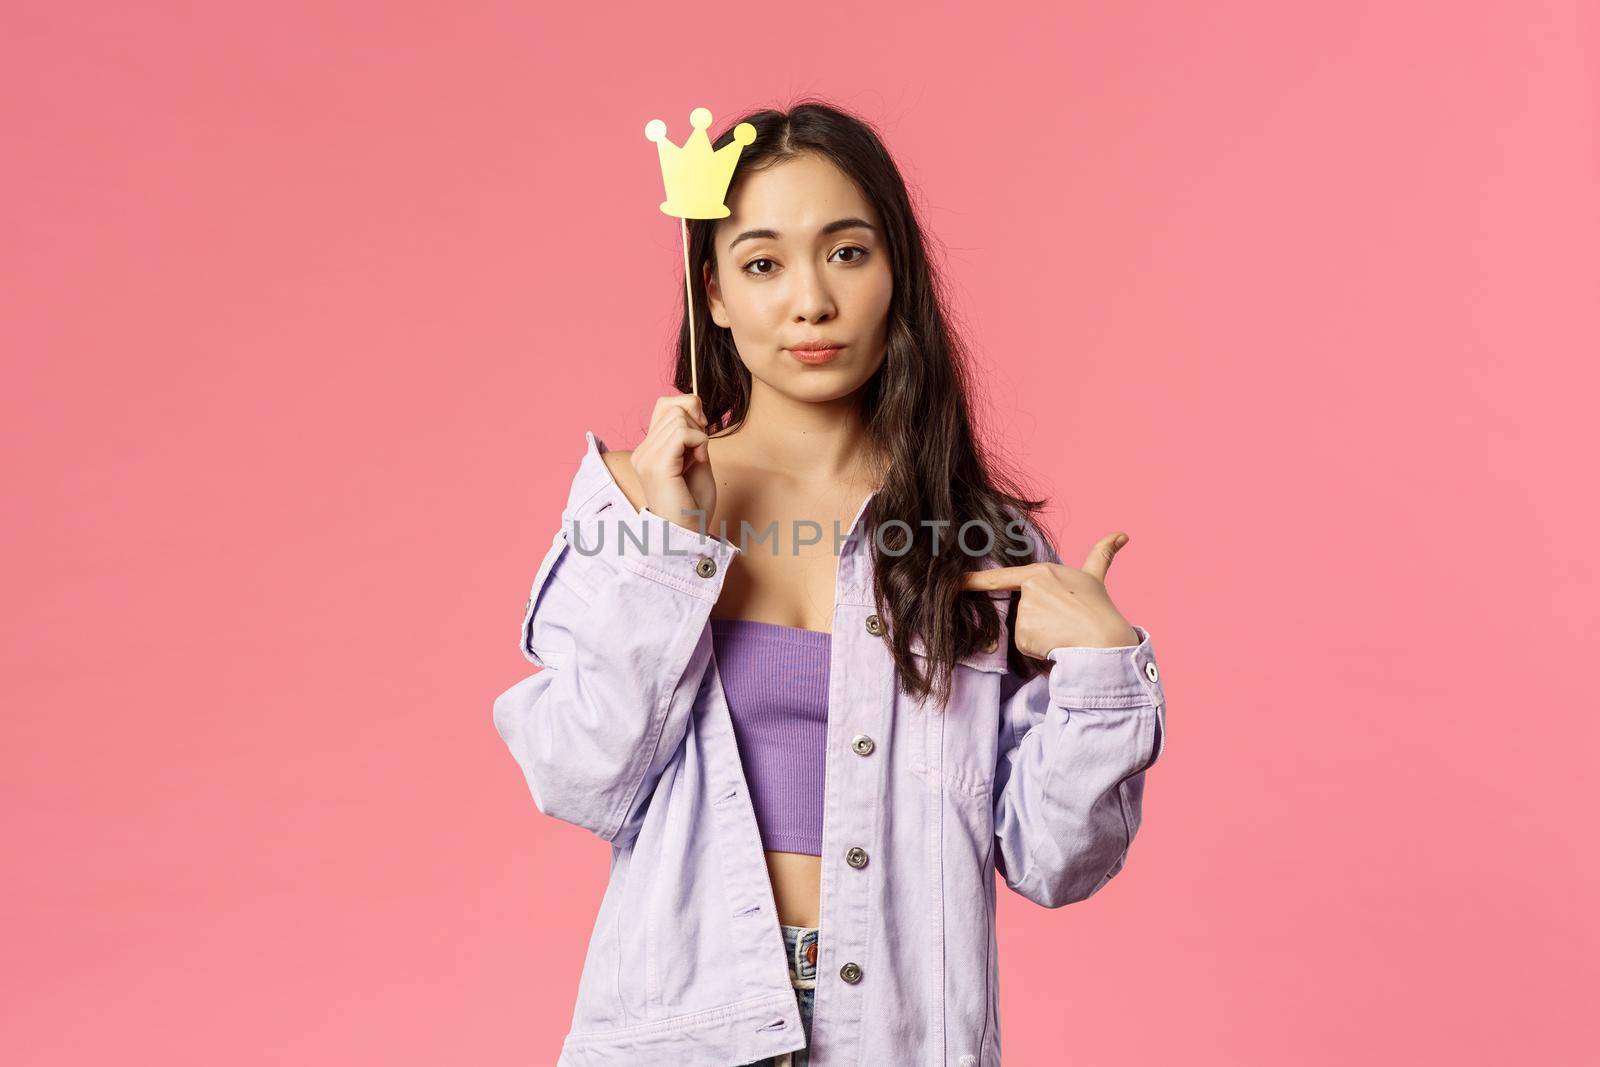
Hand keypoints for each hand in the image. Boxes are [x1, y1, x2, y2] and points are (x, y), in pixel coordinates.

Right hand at [632, 393, 716, 534]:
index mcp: (648, 450)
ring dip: (699, 435)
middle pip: (673, 406)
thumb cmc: (694, 504)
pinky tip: (698, 461)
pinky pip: (683, 433)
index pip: (665, 404)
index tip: (701, 434)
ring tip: (697, 460)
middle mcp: (642, 451)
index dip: (689, 410)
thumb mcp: (696, 459)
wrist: (688, 535)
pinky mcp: (656, 465)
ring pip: (678, 416)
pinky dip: (700, 442)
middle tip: (701, 449)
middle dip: (696, 422)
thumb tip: (694, 403)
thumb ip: (692, 433)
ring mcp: (646, 457)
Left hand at [959, 532, 1138, 654]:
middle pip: (1021, 610)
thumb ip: (1102, 554)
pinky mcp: (1023, 634)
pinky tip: (1056, 644)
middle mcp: (1029, 589)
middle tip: (1064, 622)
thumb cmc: (1099, 609)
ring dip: (1040, 635)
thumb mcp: (1096, 577)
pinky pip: (1025, 645)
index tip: (952, 582)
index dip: (973, 581)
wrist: (1105, 640)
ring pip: (1024, 629)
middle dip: (1039, 620)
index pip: (1000, 578)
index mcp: (1041, 573)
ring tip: (1063, 632)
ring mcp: (1025, 611)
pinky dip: (1038, 649)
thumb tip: (1124, 534)